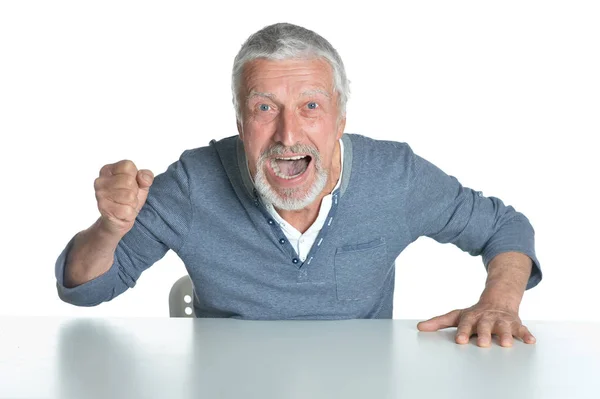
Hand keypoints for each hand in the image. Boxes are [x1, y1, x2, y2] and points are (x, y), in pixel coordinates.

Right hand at [94, 160, 153, 236]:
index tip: (131, 184)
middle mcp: (100, 181)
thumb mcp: (141, 184)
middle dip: (134, 192)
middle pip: (129, 181)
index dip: (135, 177)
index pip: (128, 165)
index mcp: (108, 170)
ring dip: (132, 203)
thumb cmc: (129, 199)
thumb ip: (146, 176)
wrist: (119, 220)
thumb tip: (143, 179)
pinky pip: (127, 210)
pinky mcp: (104, 209)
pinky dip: (130, 213)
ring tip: (125, 204)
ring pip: (129, 196)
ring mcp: (100, 195)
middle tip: (128, 197)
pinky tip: (123, 213)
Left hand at [416, 302, 535, 346]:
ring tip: (507, 344)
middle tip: (482, 344)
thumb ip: (439, 322)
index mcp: (472, 317)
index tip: (459, 340)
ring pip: (504, 327)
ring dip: (506, 334)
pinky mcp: (515, 324)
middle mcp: (487, 318)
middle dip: (484, 334)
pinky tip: (530, 341)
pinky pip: (522, 329)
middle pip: (485, 325)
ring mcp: (502, 321)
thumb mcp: (457, 316)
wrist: (498, 301)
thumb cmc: (475, 314)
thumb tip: (420, 327)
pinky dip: (526, 335)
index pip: (466, 324)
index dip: (463, 332)